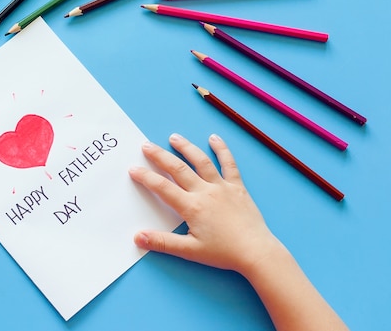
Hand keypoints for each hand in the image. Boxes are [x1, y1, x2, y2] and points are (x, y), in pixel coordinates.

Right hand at [129, 133, 282, 275]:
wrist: (256, 252)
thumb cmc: (224, 252)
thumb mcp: (189, 251)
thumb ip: (162, 242)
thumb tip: (138, 237)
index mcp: (192, 207)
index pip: (163, 188)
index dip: (146, 177)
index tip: (133, 169)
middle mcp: (205, 191)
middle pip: (178, 168)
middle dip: (159, 156)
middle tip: (146, 145)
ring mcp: (222, 187)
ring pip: (201, 161)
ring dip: (186, 147)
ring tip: (174, 137)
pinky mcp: (237, 187)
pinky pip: (229, 164)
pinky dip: (222, 150)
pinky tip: (214, 138)